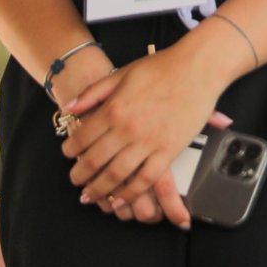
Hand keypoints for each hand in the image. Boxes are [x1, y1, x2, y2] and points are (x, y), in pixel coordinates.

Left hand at [59, 46, 225, 227]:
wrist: (197, 67)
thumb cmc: (161, 67)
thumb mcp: (122, 73)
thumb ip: (93, 92)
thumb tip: (69, 108)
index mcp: (113, 108)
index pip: (81, 138)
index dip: (70, 150)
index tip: (68, 155)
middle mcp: (127, 128)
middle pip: (94, 161)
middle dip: (80, 175)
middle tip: (76, 180)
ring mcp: (148, 142)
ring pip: (116, 176)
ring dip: (99, 190)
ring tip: (91, 195)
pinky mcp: (168, 151)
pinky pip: (145, 180)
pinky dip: (130, 194)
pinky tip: (120, 199)